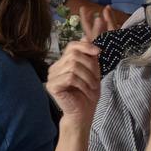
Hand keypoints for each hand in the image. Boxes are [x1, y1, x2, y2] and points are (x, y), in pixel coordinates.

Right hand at [46, 15, 103, 129]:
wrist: (83, 114)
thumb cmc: (88, 94)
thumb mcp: (94, 71)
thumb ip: (91, 54)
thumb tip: (89, 35)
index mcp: (63, 62)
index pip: (72, 46)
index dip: (85, 46)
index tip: (99, 52)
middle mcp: (55, 67)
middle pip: (74, 54)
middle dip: (90, 66)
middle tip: (96, 80)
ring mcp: (51, 76)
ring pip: (74, 66)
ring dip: (88, 78)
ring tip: (92, 88)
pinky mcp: (52, 85)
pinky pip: (70, 77)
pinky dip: (83, 84)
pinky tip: (86, 92)